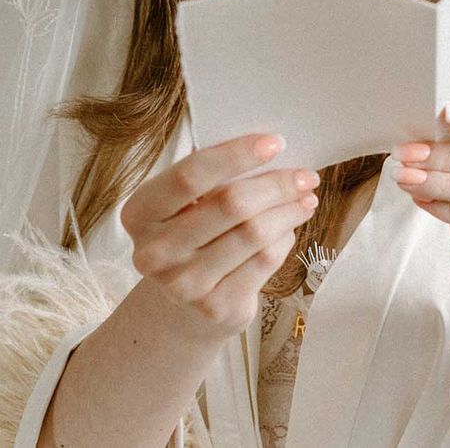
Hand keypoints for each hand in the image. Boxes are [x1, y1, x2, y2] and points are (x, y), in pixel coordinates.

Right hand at [121, 132, 319, 340]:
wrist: (180, 308)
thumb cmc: (191, 236)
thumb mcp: (185, 205)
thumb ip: (215, 179)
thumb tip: (273, 152)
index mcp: (140, 212)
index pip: (191, 175)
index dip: (236, 155)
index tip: (275, 143)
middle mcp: (155, 251)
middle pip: (232, 204)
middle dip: (278, 185)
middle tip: (307, 176)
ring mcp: (183, 284)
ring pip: (254, 234)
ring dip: (289, 211)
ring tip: (306, 199)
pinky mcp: (214, 307)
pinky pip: (264, 261)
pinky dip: (284, 240)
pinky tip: (289, 229)